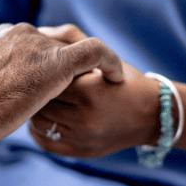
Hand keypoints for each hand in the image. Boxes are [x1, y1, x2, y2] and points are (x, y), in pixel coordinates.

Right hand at [0, 23, 123, 148]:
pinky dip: (109, 62)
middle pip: (60, 41)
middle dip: (75, 60)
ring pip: (77, 46)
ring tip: (106, 82)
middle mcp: (23, 33)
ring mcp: (39, 45)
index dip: (53, 59)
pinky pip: (95, 52)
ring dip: (92, 65)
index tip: (61, 80)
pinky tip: (116, 79)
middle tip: (92, 80)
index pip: (39, 41)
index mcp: (4, 36)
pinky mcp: (55, 62)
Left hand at [27, 25, 162, 158]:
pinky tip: (42, 120)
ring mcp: (83, 138)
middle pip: (41, 102)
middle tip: (33, 83)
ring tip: (37, 100)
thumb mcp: (105, 58)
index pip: (49, 79)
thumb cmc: (125, 81)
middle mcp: (86, 117)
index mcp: (90, 91)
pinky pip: (46, 143)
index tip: (38, 66)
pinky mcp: (82, 152)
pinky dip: (38, 131)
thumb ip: (74, 42)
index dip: (41, 71)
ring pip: (39, 123)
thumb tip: (40, 33)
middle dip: (35, 91)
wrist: (152, 115)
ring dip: (35, 111)